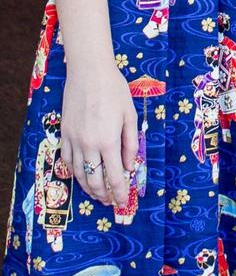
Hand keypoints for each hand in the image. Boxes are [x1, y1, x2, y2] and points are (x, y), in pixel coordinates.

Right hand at [60, 63, 137, 207]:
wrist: (89, 73)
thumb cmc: (114, 91)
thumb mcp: (129, 116)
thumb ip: (130, 143)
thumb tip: (130, 167)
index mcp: (108, 141)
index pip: (115, 176)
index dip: (119, 192)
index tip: (123, 202)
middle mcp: (89, 145)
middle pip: (95, 180)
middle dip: (104, 195)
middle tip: (110, 201)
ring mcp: (74, 140)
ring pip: (79, 174)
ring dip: (88, 187)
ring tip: (97, 193)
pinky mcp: (64, 134)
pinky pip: (67, 160)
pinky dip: (75, 172)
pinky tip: (82, 175)